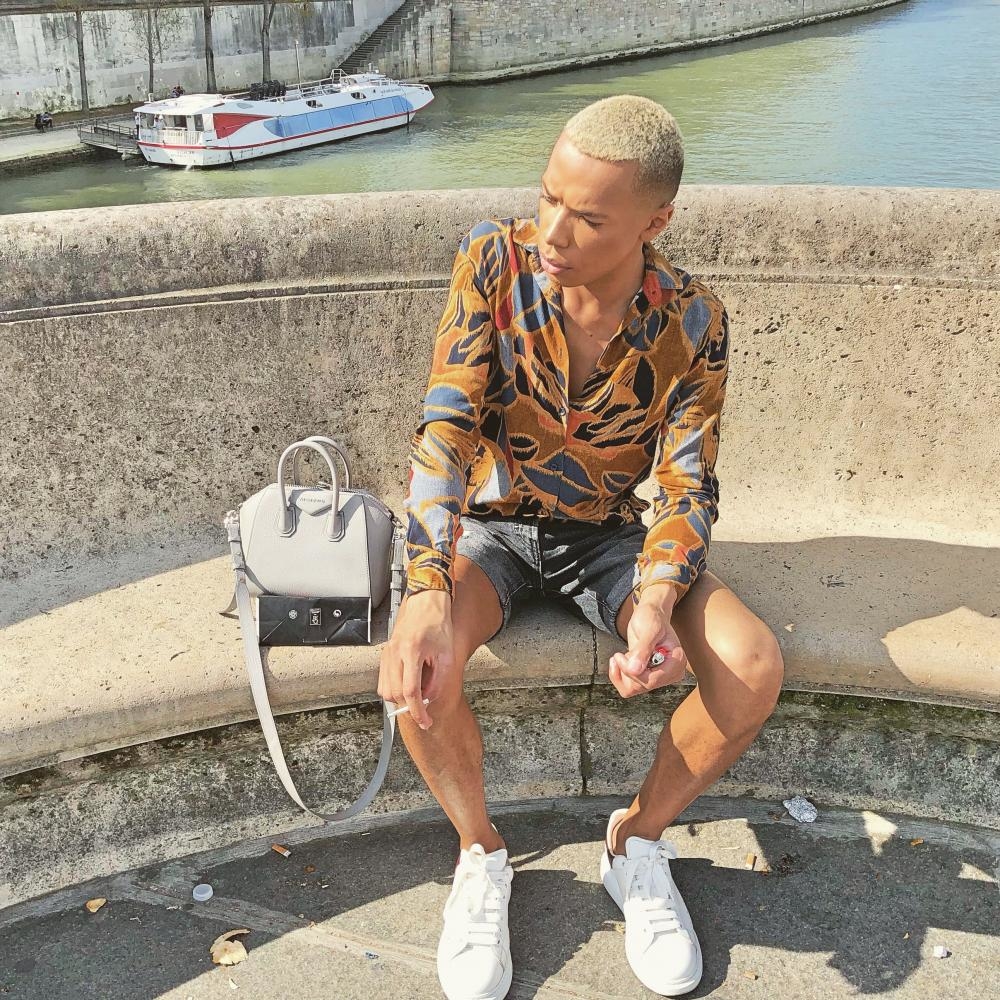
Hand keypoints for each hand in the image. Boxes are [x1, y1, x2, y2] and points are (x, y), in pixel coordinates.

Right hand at [377, 590, 453, 728]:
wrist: (426, 603)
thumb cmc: (438, 624)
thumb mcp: (446, 654)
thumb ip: (438, 679)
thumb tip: (428, 699)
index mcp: (412, 652)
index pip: (410, 691)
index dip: (418, 711)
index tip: (425, 721)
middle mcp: (395, 653)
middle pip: (395, 693)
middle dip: (409, 707)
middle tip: (424, 710)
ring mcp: (387, 653)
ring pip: (385, 689)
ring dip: (400, 699)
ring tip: (417, 695)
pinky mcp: (385, 654)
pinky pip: (383, 680)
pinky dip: (393, 689)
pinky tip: (407, 686)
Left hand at [608, 602, 686, 698]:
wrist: (649, 615)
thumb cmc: (652, 618)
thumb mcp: (648, 629)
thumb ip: (643, 649)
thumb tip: (635, 670)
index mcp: (676, 662)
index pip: (652, 681)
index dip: (632, 672)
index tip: (619, 656)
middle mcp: (669, 673)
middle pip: (642, 686)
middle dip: (626, 670)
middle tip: (619, 654)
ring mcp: (658, 676)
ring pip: (633, 689)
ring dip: (621, 673)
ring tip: (621, 656)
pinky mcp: (647, 676)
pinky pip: (629, 687)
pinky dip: (619, 675)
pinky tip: (619, 661)